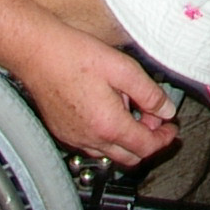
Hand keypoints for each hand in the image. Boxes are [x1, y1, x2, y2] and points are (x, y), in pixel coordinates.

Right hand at [18, 30, 177, 166]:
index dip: (164, 139)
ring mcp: (74, 137)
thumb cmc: (74, 56)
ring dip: (127, 139)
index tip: (171, 130)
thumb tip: (165, 110)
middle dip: (148, 141)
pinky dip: (107, 135)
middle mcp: (90, 138)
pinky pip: (91, 145)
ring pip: (110, 153)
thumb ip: (148, 93)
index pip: (146, 147)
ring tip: (131, 109)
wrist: (38, 53)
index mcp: (108, 125)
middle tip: (155, 121)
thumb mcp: (123, 68)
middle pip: (129, 157)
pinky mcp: (63, 132)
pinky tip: (108, 109)